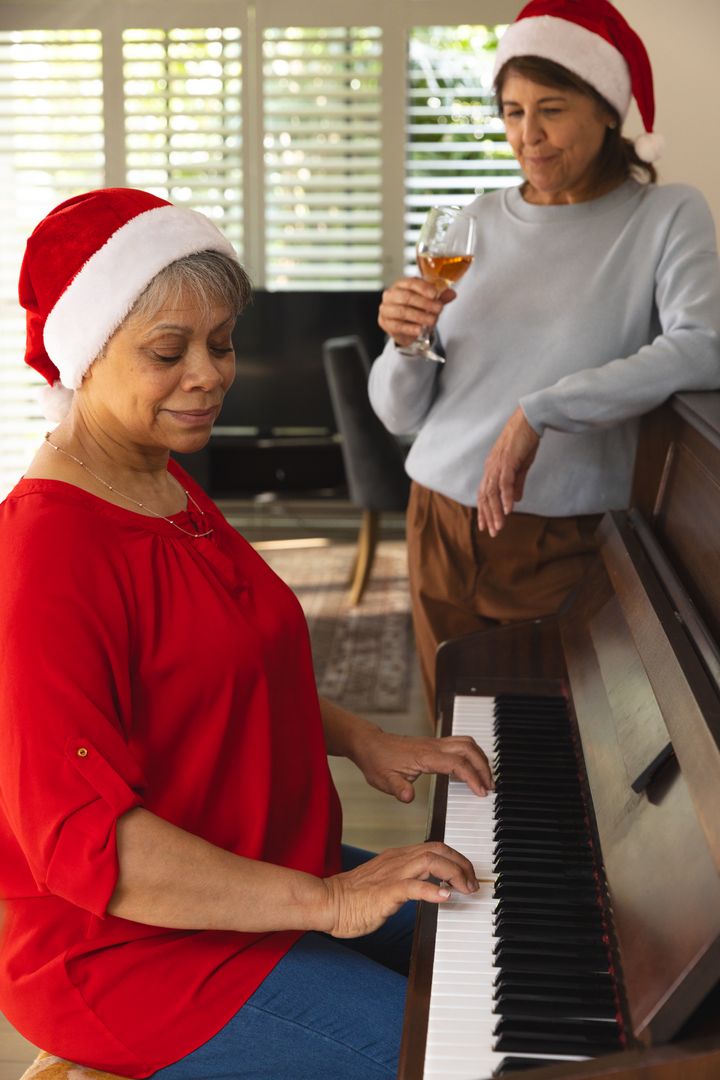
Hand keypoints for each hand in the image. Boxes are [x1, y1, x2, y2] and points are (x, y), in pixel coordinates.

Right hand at [322, 842, 479, 937]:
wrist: (328, 902)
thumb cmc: (354, 897)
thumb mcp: (387, 883)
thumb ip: (407, 880)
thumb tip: (432, 888)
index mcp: (398, 857)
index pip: (434, 847)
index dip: (456, 858)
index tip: (467, 875)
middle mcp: (398, 860)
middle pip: (438, 850)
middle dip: (461, 863)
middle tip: (473, 883)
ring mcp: (392, 874)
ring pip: (430, 862)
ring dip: (454, 873)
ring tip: (466, 888)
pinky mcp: (385, 892)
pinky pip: (412, 887)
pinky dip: (432, 890)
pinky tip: (445, 898)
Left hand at [352, 726, 492, 802]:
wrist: (370, 744)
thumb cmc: (377, 761)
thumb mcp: (384, 780)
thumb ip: (398, 788)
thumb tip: (408, 797)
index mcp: (425, 756)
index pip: (456, 763)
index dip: (472, 777)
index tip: (481, 792)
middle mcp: (433, 746)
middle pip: (468, 749)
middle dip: (483, 767)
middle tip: (490, 787)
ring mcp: (435, 743)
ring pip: (467, 743)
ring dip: (480, 759)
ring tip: (486, 778)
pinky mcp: (434, 744)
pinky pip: (460, 744)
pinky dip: (472, 755)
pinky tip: (471, 770)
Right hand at [378, 276, 455, 347]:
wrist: (404, 327)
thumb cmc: (415, 309)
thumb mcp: (429, 302)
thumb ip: (439, 297)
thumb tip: (452, 294)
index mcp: (401, 284)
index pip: (411, 283)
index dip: (423, 288)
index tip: (435, 294)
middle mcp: (391, 294)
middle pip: (407, 297)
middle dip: (425, 303)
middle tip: (438, 309)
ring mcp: (386, 309)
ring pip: (402, 311)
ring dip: (420, 316)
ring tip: (432, 320)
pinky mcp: (384, 322)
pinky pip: (397, 325)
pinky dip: (410, 328)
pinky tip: (420, 329)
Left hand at [477, 407, 539, 536]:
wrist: (529, 420)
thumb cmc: (524, 441)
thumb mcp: (521, 466)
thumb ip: (517, 483)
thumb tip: (515, 500)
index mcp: (492, 468)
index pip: (484, 494)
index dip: (484, 511)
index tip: (486, 526)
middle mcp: (491, 467)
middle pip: (485, 496)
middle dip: (488, 516)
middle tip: (492, 532)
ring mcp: (498, 464)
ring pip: (493, 492)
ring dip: (496, 511)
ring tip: (499, 527)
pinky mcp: (508, 460)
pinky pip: (505, 482)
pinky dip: (506, 497)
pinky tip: (509, 510)